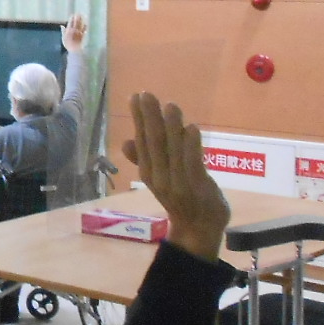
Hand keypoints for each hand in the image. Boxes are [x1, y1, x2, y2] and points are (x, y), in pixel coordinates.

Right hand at [61, 13, 87, 53]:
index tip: (72, 15)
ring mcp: (79, 32)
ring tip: (82, 16)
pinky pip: (84, 30)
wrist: (74, 49)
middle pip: (76, 22)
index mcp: (69, 30)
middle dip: (77, 18)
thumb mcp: (63, 38)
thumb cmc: (67, 44)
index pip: (70, 23)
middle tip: (78, 13)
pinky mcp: (82, 35)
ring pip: (80, 25)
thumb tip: (62, 26)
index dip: (71, 18)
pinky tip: (86, 24)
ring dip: (81, 20)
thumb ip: (63, 31)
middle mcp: (74, 30)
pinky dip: (85, 26)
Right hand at [120, 92, 229, 260]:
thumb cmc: (180, 199)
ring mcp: (177, 183)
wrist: (198, 230)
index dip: (138, 119)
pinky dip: (191, 146)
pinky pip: (192, 164)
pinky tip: (191, 128)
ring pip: (172, 151)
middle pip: (153, 143)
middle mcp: (158, 176)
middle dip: (150, 117)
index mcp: (148, 172)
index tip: (135, 97)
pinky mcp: (197, 187)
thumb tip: (125, 141)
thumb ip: (145, 160)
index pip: (141, 141)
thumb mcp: (159, 179)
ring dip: (171, 127)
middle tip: (147, 94)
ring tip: (169, 105)